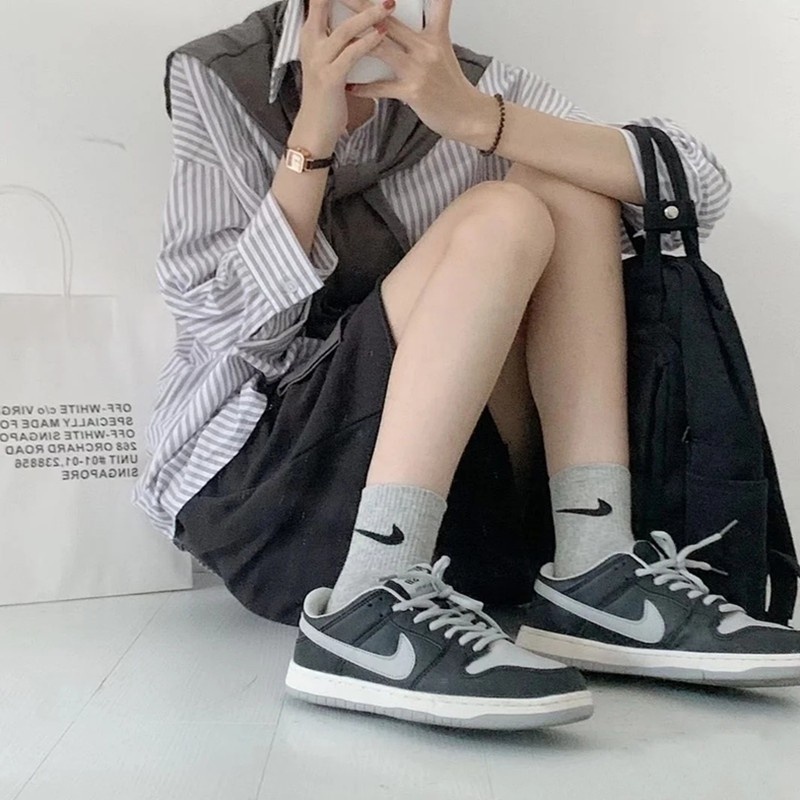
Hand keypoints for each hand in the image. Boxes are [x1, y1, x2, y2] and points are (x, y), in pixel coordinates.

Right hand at [297, 0, 395, 143]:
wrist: (315, 128)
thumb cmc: (327, 96)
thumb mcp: (329, 61)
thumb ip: (340, 41)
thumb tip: (361, 23)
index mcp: (311, 36)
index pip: (317, 2)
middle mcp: (311, 43)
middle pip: (323, 4)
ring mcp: (319, 60)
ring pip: (344, 29)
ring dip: (368, 15)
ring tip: (388, 6)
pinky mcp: (330, 78)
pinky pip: (351, 54)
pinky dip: (368, 42)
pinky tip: (381, 34)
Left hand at [340, 0, 484, 140]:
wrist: (466, 115)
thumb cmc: (452, 86)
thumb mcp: (444, 51)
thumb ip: (430, 31)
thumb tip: (406, 22)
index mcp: (435, 36)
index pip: (433, 3)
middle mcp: (426, 49)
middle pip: (389, 22)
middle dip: (364, 7)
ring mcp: (418, 70)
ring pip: (382, 49)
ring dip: (357, 42)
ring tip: (336, 37)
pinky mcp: (412, 93)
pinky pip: (382, 88)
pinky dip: (365, 88)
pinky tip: (349, 86)